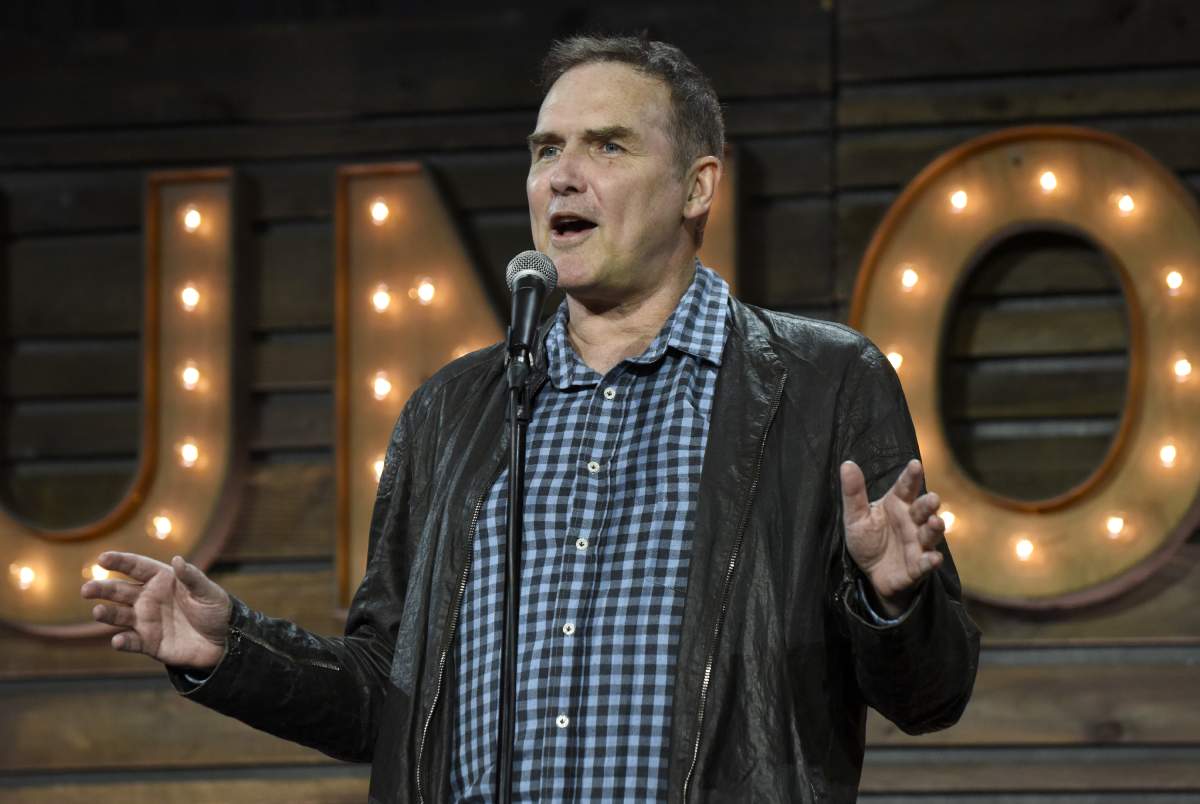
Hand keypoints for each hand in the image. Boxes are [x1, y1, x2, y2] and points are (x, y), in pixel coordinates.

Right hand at [80, 551, 230, 670]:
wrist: (225, 641)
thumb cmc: (216, 610)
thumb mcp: (208, 592)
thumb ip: (192, 577)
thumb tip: (178, 559)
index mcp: (162, 579)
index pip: (137, 566)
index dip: (120, 561)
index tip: (102, 559)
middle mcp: (149, 598)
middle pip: (120, 590)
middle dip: (102, 588)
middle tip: (87, 589)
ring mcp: (146, 620)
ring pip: (119, 615)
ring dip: (107, 614)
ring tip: (98, 611)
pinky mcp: (148, 642)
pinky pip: (130, 641)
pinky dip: (123, 641)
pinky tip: (118, 640)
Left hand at [840, 459, 944, 617]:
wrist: (868, 574)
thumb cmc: (867, 540)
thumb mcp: (855, 516)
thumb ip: (853, 492)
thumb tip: (847, 464)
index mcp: (897, 505)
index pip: (905, 487)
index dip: (911, 476)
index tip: (915, 465)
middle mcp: (912, 522)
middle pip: (923, 510)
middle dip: (928, 504)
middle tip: (932, 498)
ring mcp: (917, 544)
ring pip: (930, 534)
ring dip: (934, 528)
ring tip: (935, 522)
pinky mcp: (917, 567)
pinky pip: (925, 564)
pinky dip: (930, 561)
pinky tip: (933, 558)